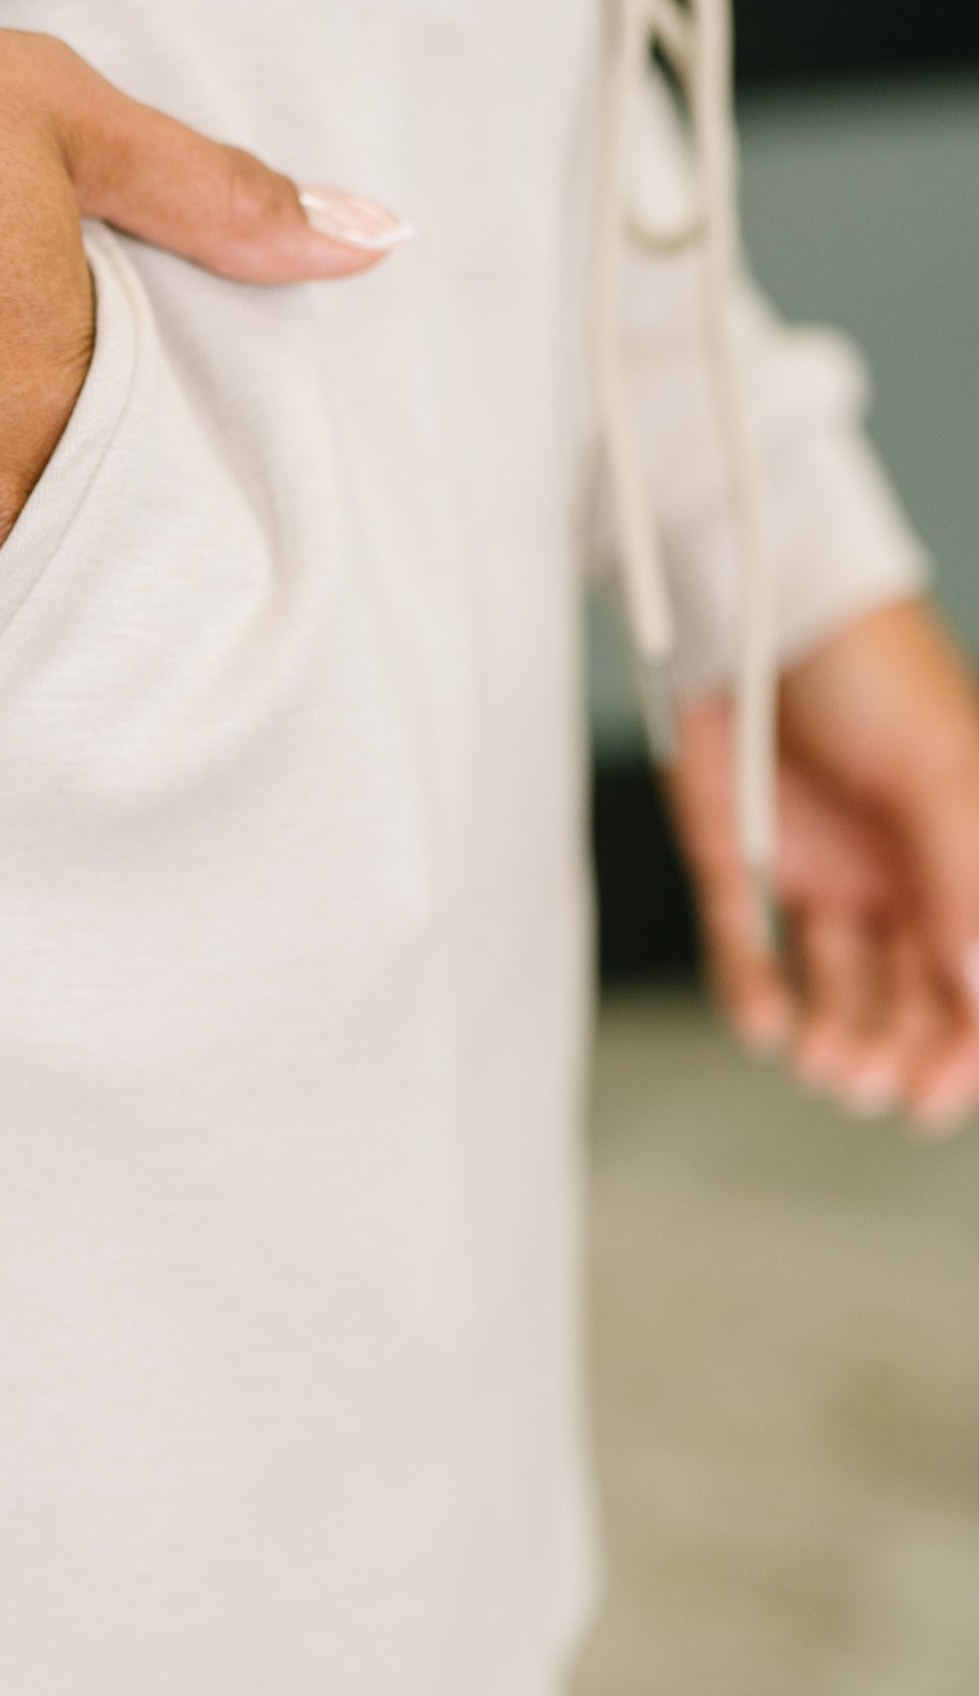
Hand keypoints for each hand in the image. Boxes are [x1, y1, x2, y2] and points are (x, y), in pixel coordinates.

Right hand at [0, 0, 402, 800]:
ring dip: (14, 716)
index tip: (197, 551)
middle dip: (106, 639)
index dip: (181, 533)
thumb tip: (368, 241)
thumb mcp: (49, 109)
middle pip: (77, 625)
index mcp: (61, 411)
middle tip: (140, 668)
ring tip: (51, 745)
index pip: (167, 521)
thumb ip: (214, 193)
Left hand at [665, 597, 978, 1130]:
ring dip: (835, 1035)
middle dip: (898, 1050)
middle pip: (915, 997)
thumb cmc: (868, 663)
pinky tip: (767, 1023)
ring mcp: (824, 868)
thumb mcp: (941, 769)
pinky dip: (757, 995)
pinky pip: (751, 951)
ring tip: (821, 1058)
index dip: (969, 1044)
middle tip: (868, 1080)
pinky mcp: (739, 860)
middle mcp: (903, 871)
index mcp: (969, 852)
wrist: (749, 598)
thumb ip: (970, 882)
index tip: (939, 1096)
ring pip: (839, 988)